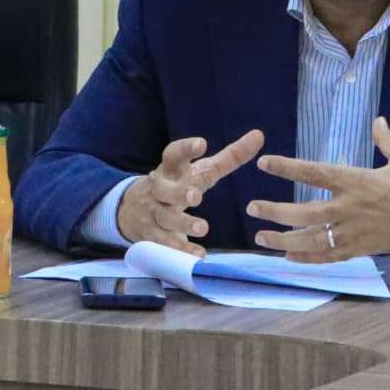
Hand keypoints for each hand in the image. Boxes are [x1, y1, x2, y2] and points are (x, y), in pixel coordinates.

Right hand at [116, 129, 264, 256]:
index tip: (201, 143)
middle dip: (179, 192)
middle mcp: (159, 189)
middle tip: (196, 196)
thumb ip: (231, 156)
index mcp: (171, 170)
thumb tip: (259, 135)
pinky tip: (198, 254)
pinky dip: (181, 248)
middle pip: (164, 189)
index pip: (173, 155)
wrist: (130, 209)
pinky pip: (165, 242)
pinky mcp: (151, 234)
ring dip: (183, 223)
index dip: (185, 148)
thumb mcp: (201, 170)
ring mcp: (153, 212)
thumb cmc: (178, 184)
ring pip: (165, 218)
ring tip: (203, 228)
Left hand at [247, 117, 389, 261]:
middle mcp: (352, 208)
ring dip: (284, 239)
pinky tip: (288, 257)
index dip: (288, 168)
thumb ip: (386, 140)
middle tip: (251, 207)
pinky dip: (308, 258)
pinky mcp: (363, 249)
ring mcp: (356, 232)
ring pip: (313, 239)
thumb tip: (378, 120)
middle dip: (276, 211)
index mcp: (359, 181)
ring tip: (259, 237)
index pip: (315, 173)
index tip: (263, 164)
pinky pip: (330, 257)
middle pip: (306, 212)